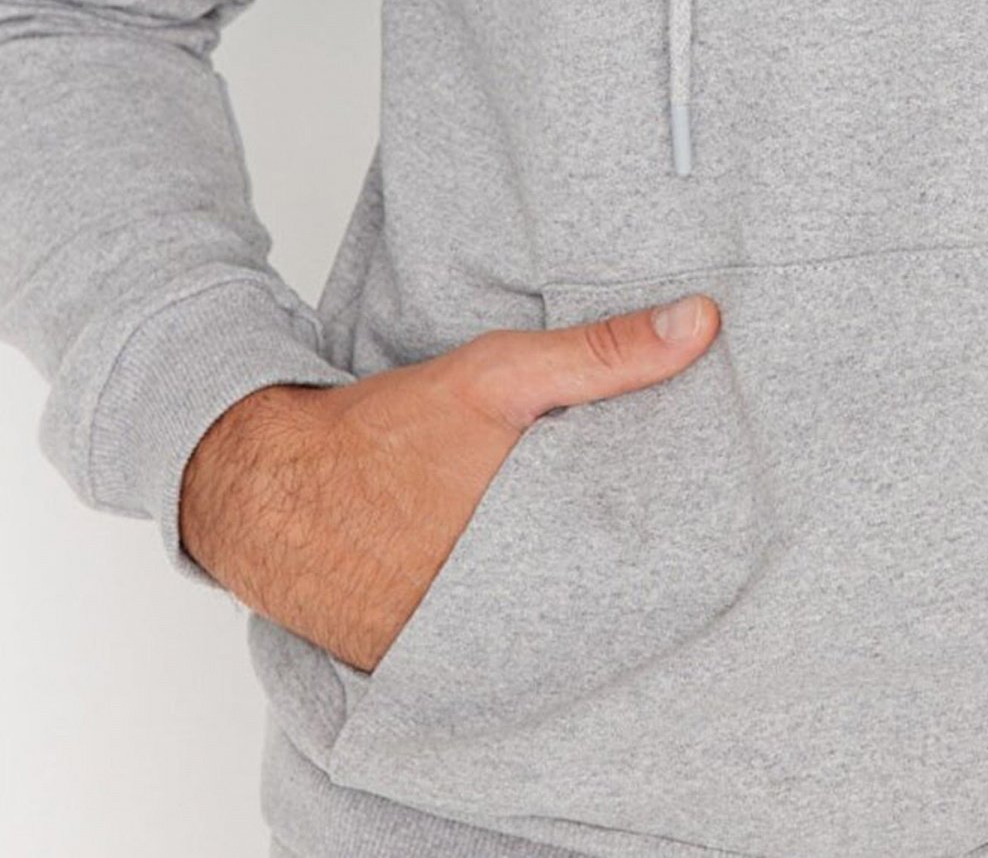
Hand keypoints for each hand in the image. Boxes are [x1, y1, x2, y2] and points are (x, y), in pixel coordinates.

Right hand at [177, 291, 722, 669]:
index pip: (644, 557)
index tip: (713, 507)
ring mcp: (469, 647)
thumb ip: (604, 353)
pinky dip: (519, 613)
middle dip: (630, 560)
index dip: (681, 533)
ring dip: (575, 589)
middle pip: (602, 590)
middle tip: (671, 528)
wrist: (273, 493)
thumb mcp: (500, 374)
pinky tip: (530, 576)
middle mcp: (510, 611)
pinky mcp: (432, 665)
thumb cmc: (386, 432)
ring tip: (599, 551)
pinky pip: (498, 642)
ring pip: (553, 618)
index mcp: (539, 547)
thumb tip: (703, 323)